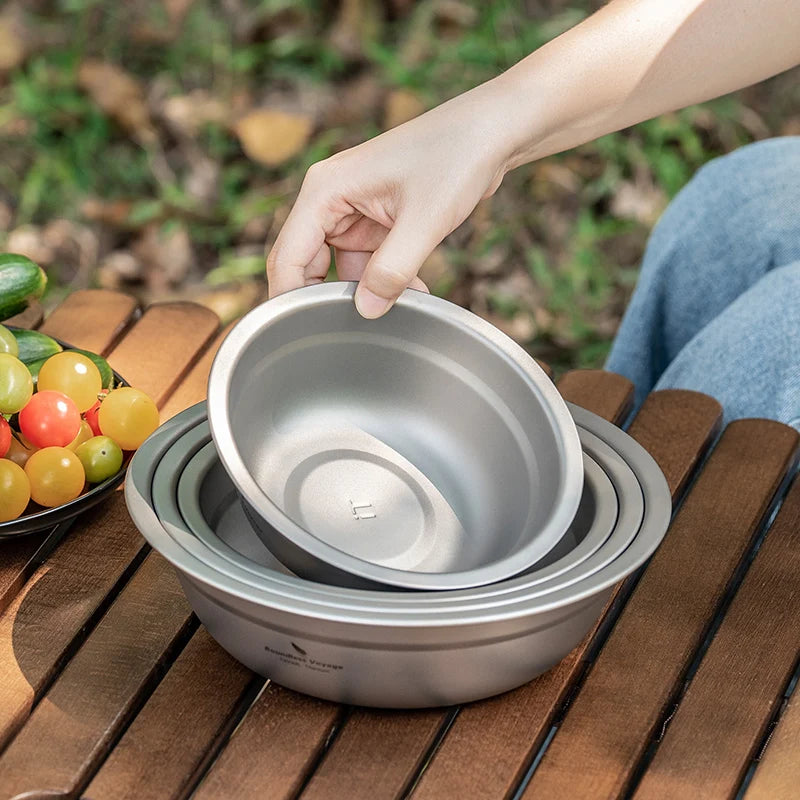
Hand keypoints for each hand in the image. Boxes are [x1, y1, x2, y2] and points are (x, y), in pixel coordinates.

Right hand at [266, 80, 516, 317]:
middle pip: (307, 264)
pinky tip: (415, 290)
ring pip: (341, 268)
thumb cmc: (456, 156)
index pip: (288, 256)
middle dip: (331, 298)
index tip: (305, 333)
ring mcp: (353, 209)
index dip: (291, 298)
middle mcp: (330, 198)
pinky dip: (385, 279)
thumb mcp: (424, 220)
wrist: (492, 131)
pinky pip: (367, 261)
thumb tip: (366, 311)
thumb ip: (392, 270)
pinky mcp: (375, 218)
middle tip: (357, 327)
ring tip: (403, 304)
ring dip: (367, 290)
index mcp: (324, 190)